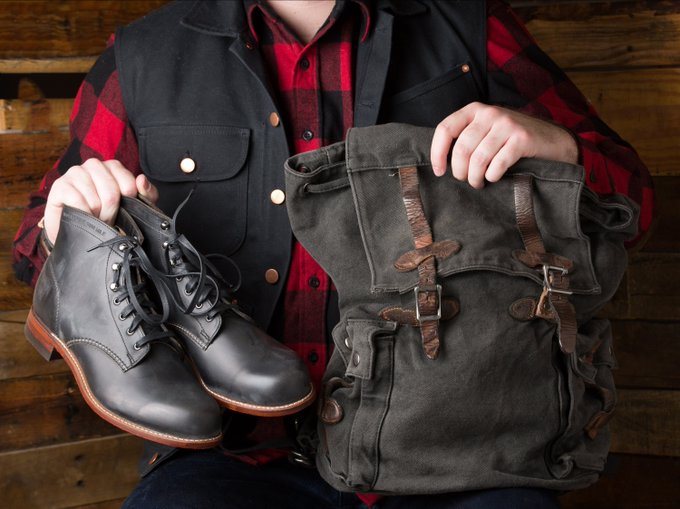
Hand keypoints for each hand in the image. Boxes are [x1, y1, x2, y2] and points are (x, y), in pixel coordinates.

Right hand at [44, 159, 157, 243]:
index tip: (123, 211)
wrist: (79, 232)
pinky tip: (81, 216)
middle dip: (111, 213)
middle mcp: (93, 165)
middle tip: (107, 219)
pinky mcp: (59, 185)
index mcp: (113, 167)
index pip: (129, 184)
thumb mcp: (134, 208)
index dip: (128, 204)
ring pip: (95, 201)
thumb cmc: (107, 215)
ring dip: (96, 217)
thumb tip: (141, 180)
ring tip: (93, 218)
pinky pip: (78, 202)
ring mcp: (75, 173)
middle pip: (112, 193)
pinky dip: (83, 215)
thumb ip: (147, 194)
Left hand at [430, 102, 578, 188]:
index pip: (445, 129)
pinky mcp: (522, 138)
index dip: (437, 153)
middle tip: (465, 180)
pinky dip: (492, 176)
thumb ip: (465, 138)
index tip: (439, 172)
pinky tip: (494, 177)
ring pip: (478, 159)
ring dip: (475, 178)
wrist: (552, 140)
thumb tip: (439, 162)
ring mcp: (507, 124)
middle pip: (461, 148)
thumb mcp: (486, 131)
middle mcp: (490, 113)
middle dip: (459, 171)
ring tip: (478, 183)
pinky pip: (497, 164)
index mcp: (475, 110)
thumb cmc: (511, 140)